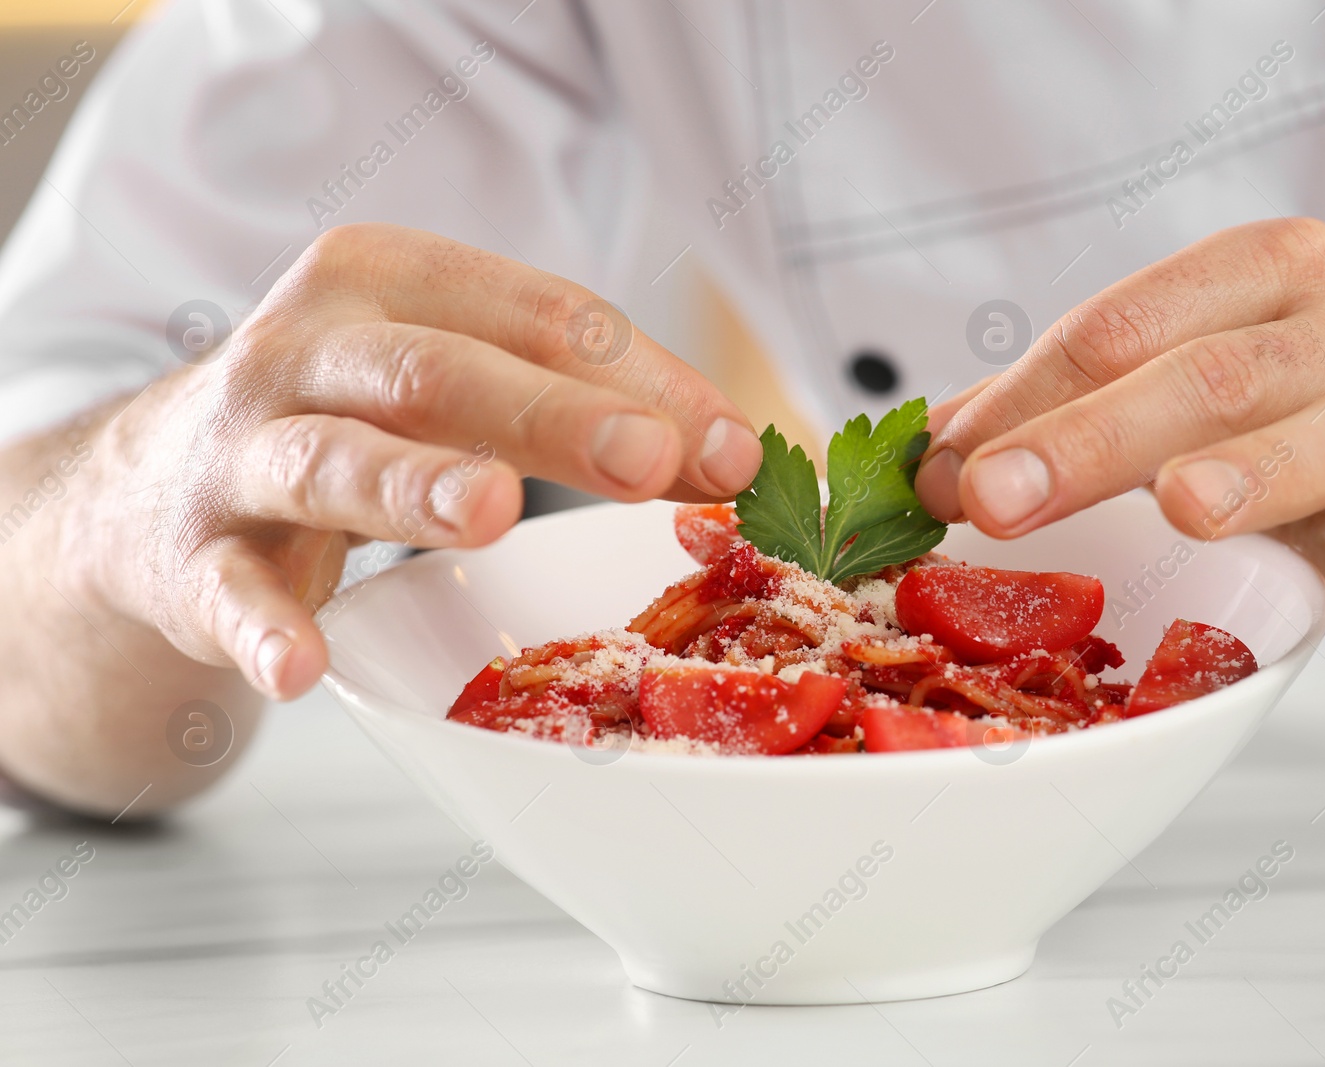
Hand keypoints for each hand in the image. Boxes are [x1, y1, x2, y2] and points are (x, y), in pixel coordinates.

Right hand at [74, 223, 762, 699]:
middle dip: (551, 416)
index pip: (541, 316)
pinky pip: (228, 592)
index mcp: (393, 281)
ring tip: (489, 513)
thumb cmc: (350, 422)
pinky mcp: (189, 555)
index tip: (735, 452)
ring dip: (413, 484)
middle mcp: (309, 347)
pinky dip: (264, 628)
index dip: (644, 380)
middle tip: (647, 462)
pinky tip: (302, 669)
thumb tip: (733, 457)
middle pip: (441, 372)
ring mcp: (242, 450)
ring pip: (331, 460)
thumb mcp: (463, 389)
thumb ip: (586, 411)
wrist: (147, 489)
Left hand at [916, 217, 1324, 659]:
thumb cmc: (1280, 424)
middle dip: (1092, 439)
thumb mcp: (1171, 388)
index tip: (941, 472)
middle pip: (1205, 377)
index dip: (1023, 400)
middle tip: (999, 497)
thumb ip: (1058, 406)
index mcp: (1256, 274)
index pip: (1119, 328)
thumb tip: (930, 449)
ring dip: (1251, 477)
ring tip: (1183, 508)